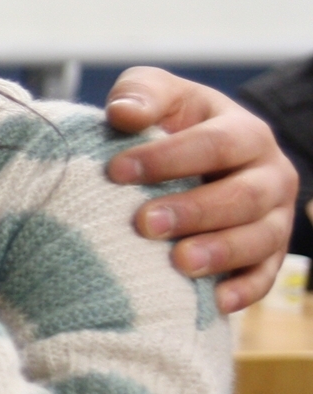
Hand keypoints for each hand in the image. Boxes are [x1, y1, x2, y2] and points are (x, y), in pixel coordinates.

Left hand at [103, 68, 300, 310]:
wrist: (201, 153)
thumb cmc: (172, 119)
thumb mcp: (157, 92)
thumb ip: (141, 93)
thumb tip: (123, 114)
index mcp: (246, 131)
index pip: (214, 144)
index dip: (168, 158)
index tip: (117, 171)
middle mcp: (271, 174)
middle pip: (243, 196)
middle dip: (194, 211)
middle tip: (144, 223)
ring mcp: (276, 217)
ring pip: (261, 239)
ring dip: (220, 253)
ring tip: (178, 263)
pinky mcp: (271, 253)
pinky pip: (266, 275)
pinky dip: (244, 290)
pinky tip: (215, 301)